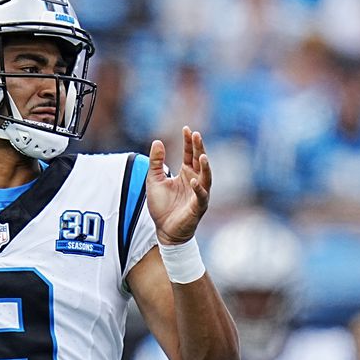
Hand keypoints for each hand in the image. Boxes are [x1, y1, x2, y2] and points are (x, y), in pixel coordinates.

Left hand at [146, 126, 211, 244]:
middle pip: (200, 161)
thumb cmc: (162, 206)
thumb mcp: (154, 180)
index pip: (190, 154)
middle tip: (196, 135)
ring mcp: (199, 194)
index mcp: (186, 174)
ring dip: (205, 167)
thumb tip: (157, 141)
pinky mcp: (198, 207)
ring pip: (206, 177)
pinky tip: (193, 181)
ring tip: (202, 156)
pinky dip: (198, 189)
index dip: (189, 142)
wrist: (165, 230)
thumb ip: (156, 162)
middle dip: (199, 148)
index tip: (186, 129)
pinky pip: (201, 196)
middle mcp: (195, 181)